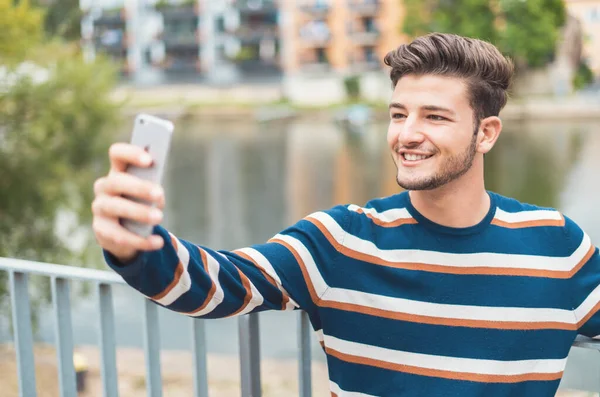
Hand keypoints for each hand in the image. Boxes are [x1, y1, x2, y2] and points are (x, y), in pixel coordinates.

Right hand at [92, 143, 165, 262]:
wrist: (127, 233)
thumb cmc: (141, 205)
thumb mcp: (148, 195)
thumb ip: (151, 189)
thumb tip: (157, 194)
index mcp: (118, 171)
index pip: (117, 154)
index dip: (131, 153)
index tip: (149, 160)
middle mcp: (104, 187)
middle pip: (117, 181)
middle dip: (139, 187)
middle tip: (159, 194)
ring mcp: (100, 208)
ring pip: (116, 207)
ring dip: (139, 212)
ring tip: (158, 218)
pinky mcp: (101, 230)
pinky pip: (119, 235)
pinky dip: (140, 240)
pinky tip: (156, 242)